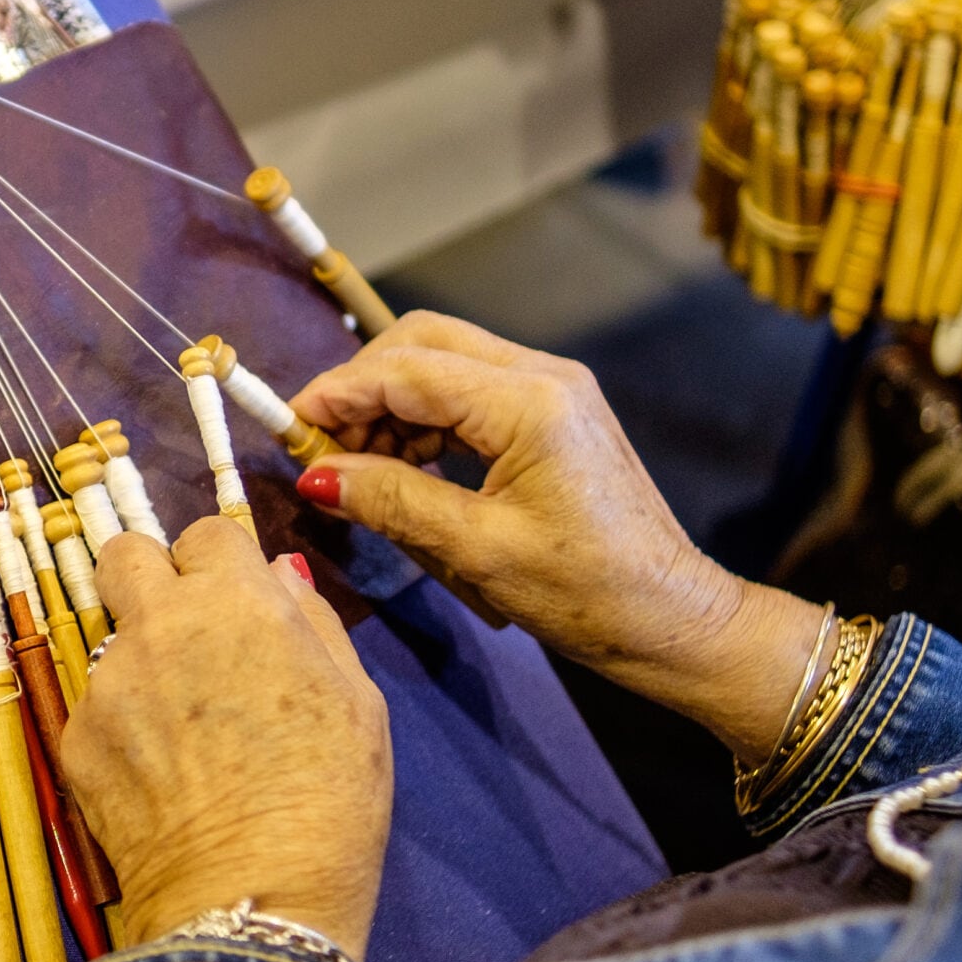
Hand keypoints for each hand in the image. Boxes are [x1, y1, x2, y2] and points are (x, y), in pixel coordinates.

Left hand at [63, 516, 393, 957]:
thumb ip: (313, 622)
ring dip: (142, 665)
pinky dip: (122, 731)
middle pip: (124, 554)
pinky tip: (161, 780)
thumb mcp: (357, 702)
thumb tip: (279, 575)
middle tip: (186, 636)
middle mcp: (160, 624)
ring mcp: (108, 683)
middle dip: (150, 579)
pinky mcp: (75, 741)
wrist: (251, 902)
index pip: (205, 532)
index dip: (221, 566)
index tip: (237, 604)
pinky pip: (95, 710)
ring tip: (185, 736)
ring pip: (112, 640)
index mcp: (237, 601)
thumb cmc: (330, 801)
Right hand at [290, 312, 826, 763]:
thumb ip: (394, 501)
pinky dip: (427, 421)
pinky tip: (405, 468)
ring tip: (361, 470)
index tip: (289, 430)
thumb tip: (317, 477)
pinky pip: (472, 393)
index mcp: (529, 402)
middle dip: (364, 387)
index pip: (407, 369)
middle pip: (424, 344)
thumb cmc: (587, 593)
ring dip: (393, 404)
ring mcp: (554, 391)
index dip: (338, 393)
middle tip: (324, 449)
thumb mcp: (477, 551)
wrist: (671, 617)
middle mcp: (543, 376)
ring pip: (445, 363)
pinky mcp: (555, 415)